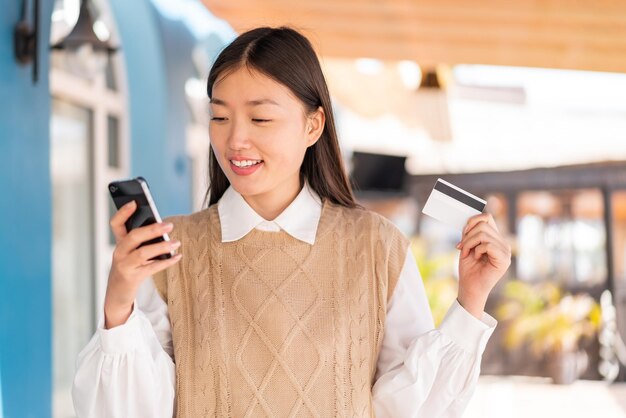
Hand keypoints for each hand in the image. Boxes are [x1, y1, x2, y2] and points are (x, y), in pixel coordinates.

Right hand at [104, 200, 181, 327]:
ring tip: (176, 242)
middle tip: (169, 225)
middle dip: (151, 229)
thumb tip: (163, 228)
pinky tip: (178, 256)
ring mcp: (125, 265)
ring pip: (143, 253)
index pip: (116, 224)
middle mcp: (119, 252)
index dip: (123, 212)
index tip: (135, 202)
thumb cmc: (130, 265)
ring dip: (161, 247)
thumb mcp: (131, 251)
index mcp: (119, 242)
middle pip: (133, 237)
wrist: (118, 291)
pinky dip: (166, 262)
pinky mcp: (133, 277)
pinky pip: (152, 268)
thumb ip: (142, 239)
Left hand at [456, 213, 510, 318]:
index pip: (487, 218)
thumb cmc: (469, 269)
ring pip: (483, 234)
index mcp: (496, 239)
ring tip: (467, 253)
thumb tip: (469, 220)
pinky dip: (476, 250)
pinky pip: (487, 245)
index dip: (472, 221)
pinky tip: (476, 258)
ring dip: (469, 243)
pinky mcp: (504, 259)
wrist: (470, 288)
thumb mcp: (468, 246)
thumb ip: (471, 233)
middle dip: (468, 235)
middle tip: (462, 247)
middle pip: (484, 224)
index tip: (463, 234)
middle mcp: (503, 244)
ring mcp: (505, 251)